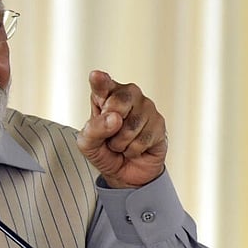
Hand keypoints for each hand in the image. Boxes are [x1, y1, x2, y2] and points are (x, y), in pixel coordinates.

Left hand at [76, 70, 167, 187]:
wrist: (123, 172)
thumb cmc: (103, 150)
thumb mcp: (87, 143)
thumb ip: (94, 129)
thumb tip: (114, 118)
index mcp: (105, 95)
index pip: (102, 85)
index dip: (100, 82)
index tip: (96, 76)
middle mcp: (128, 95)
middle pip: (120, 101)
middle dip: (110, 125)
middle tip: (109, 133)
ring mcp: (146, 107)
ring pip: (131, 126)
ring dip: (120, 143)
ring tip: (121, 143)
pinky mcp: (159, 123)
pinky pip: (143, 139)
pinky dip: (133, 150)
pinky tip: (133, 148)